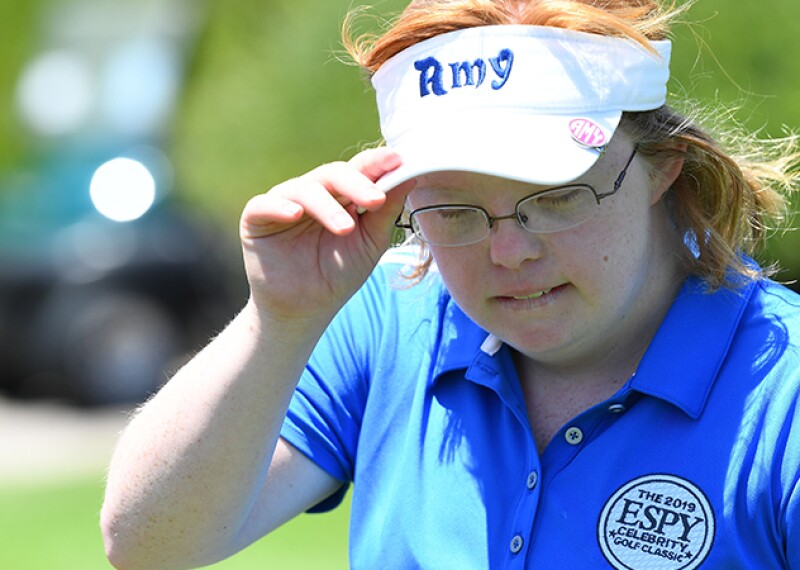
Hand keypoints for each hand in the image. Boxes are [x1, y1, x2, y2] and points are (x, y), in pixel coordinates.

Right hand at [240, 147, 413, 324]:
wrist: (304, 311)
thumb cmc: (338, 274)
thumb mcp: (370, 243)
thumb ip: (386, 211)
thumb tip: (411, 175)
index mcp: (340, 194)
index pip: (358, 170)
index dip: (376, 163)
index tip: (398, 161)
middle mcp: (312, 192)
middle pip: (333, 174)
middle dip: (357, 183)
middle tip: (376, 199)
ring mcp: (283, 202)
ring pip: (304, 189)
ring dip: (327, 206)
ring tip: (345, 228)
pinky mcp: (256, 218)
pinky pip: (265, 204)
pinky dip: (280, 206)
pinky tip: (295, 214)